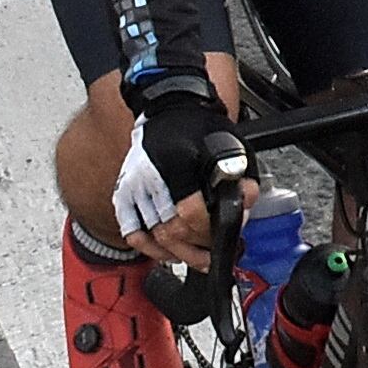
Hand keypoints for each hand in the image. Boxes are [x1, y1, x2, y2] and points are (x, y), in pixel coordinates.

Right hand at [115, 80, 246, 268]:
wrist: (170, 110)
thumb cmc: (201, 129)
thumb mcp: (233, 147)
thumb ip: (241, 180)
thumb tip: (244, 208)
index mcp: (177, 163)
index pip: (190, 213)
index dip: (208, 232)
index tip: (223, 237)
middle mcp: (150, 176)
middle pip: (170, 230)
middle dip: (196, 249)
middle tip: (212, 255)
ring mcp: (132, 186)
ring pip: (153, 236)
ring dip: (178, 254)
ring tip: (197, 258)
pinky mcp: (123, 194)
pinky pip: (132, 233)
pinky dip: (150, 249)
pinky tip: (169, 253)